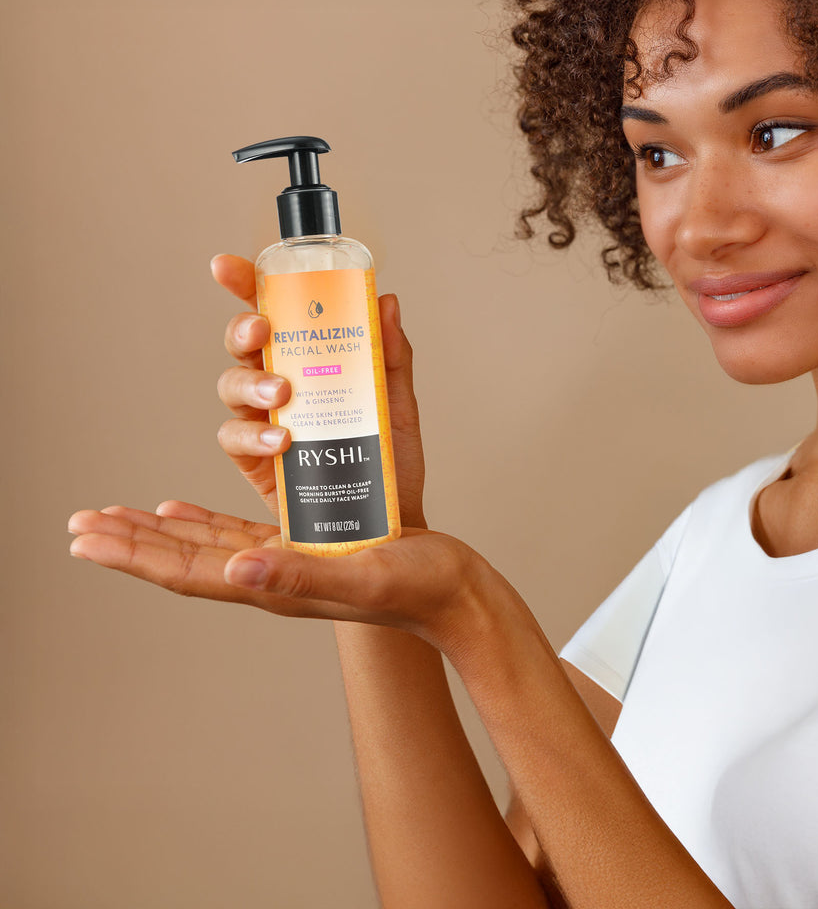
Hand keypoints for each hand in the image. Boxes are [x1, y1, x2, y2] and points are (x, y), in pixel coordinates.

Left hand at [68, 503, 489, 648]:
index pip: (189, 573)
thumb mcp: (364, 574)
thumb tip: (234, 568)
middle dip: (131, 541)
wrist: (452, 592)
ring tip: (118, 517)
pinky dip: (203, 521)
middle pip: (185, 558)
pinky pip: (237, 532)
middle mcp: (272, 574)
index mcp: (277, 583)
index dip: (136, 555)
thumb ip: (301, 574)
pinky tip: (183, 510)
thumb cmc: (418, 586)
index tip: (86, 537)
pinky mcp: (304, 545)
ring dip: (158, 531)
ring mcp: (286, 561)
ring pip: (204, 545)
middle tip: (80, 522)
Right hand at [211, 254, 426, 528]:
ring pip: (231, 384)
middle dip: (243, 329)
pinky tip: (283, 439)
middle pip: (244, 343)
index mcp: (310, 358)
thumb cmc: (391, 459)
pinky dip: (254, 435)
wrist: (389, 519)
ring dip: (251, 381)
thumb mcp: (397, 402)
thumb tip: (386, 302)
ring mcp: (263, 418)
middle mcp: (280, 381)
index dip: (246, 284)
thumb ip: (390, 354)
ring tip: (282, 392)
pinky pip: (235, 437)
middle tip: (263, 330)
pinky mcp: (254, 459)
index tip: (228, 266)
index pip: (274, 311)